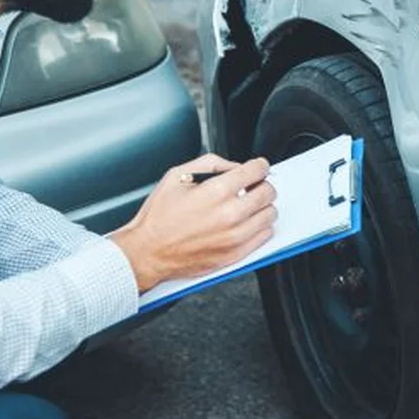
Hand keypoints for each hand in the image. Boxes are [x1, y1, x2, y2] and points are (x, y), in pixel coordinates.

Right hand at [110, 153, 277, 292]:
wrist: (148, 252)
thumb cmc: (159, 216)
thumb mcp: (177, 176)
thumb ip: (211, 164)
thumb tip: (235, 167)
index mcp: (216, 191)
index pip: (257, 170)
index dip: (259, 165)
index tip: (257, 168)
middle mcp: (229, 214)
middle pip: (268, 192)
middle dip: (261, 185)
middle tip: (251, 187)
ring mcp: (235, 237)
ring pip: (270, 215)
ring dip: (262, 207)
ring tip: (246, 206)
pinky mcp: (235, 255)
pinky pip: (265, 236)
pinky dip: (260, 227)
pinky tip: (245, 223)